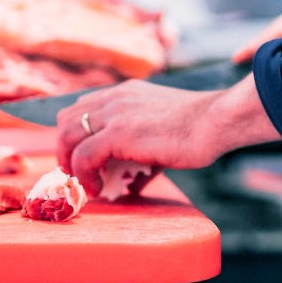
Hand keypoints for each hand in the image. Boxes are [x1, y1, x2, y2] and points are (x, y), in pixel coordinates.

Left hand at [56, 76, 280, 196]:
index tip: (77, 160)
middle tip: (75, 175)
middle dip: (65, 150)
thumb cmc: (198, 130)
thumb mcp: (160, 134)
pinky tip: (97, 188)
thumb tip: (130, 186)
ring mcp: (114, 113)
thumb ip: (139, 156)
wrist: (216, 122)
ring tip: (84, 185)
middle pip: (66, 121)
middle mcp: (113, 98)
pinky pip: (84, 156)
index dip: (73, 136)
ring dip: (70, 165)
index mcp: (122, 94)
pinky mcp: (118, 133)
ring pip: (67, 138)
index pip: (79, 108)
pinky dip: (84, 175)